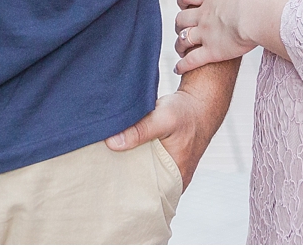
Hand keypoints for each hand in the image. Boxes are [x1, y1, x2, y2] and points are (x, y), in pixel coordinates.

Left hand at [104, 86, 222, 188]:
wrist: (200, 104)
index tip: (106, 180)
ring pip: (141, 175)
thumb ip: (140, 130)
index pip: (145, 196)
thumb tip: (112, 142)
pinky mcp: (161, 160)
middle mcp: (171, 180)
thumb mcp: (164, 118)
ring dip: (127, 168)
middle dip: (123, 180)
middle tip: (101, 169)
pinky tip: (119, 152)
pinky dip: (132, 158)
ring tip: (107, 161)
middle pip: (141, 187)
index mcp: (175, 180)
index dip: (126, 192)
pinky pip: (143, 164)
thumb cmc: (187, 114)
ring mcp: (167, 171)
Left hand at [173, 0, 291, 73]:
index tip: (182, 5)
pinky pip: (191, 60)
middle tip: (181, 30)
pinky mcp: (211, 51)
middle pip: (181, 19)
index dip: (182, 0)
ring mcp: (205, 33)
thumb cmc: (260, 2)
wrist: (257, 16)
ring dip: (179, 46)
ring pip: (182, 39)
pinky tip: (178, 69)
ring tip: (181, 51)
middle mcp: (204, 15)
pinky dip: (182, 66)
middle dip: (179, 25)